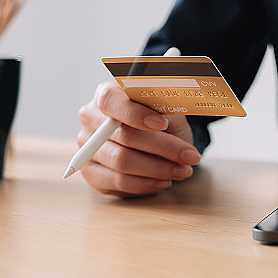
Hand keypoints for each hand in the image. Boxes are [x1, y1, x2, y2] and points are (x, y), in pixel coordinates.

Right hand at [77, 81, 200, 196]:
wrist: (152, 135)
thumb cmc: (159, 117)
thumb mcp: (166, 107)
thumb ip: (164, 108)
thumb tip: (168, 116)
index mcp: (107, 93)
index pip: (111, 101)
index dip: (135, 114)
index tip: (162, 124)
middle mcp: (91, 119)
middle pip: (124, 136)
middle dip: (163, 148)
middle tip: (190, 156)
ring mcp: (88, 147)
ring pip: (123, 162)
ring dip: (159, 169)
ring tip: (183, 169)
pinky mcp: (92, 173)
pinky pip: (120, 182)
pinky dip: (147, 183)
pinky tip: (165, 180)